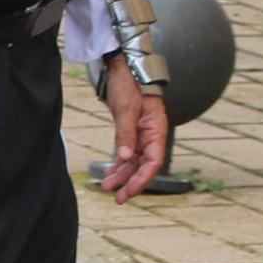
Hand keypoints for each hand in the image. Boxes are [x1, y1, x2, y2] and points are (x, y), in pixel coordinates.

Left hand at [97, 65, 170, 201]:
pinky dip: (118, 163)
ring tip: (107, 187)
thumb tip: (125, 158)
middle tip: (116, 198)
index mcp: (156, 130)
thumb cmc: (128, 83)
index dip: (141, 180)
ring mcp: (141, 133)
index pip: (153, 162)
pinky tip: (109, 173)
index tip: (128, 192)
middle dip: (130, 182)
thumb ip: (126, 133)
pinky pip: (127, 152)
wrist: (122, 64)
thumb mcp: (126, 108)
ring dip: (122, 175)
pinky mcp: (130, 129)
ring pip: (133, 161)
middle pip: (143, 165)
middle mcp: (151, 134)